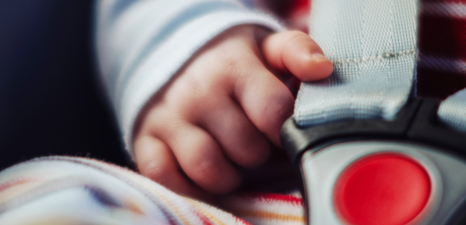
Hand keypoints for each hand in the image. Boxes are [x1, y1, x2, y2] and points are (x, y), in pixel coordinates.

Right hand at [133, 25, 332, 199]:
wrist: (175, 61)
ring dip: (227, 176)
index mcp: (233, 66)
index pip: (273, 111)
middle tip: (253, 144)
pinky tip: (202, 176)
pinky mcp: (145, 139)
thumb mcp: (265, 48)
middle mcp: (197, 91)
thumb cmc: (232, 65)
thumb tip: (320, 69)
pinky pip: (164, 176)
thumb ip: (297, 52)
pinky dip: (187, 186)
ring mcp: (168, 117)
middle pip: (246, 148)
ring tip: (230, 162)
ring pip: (207, 167)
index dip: (284, 129)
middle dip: (257, 154)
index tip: (279, 128)